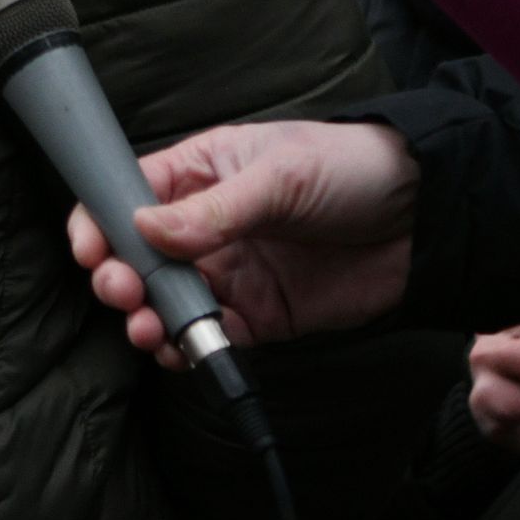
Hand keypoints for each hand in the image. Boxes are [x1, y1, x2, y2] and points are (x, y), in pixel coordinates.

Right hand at [65, 121, 420, 361]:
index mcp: (202, 172)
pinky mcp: (262, 315)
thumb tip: (144, 231)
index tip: (92, 251)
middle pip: (139, 257)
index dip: (101, 222)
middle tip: (123, 293)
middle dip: (120, 279)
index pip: (129, 194)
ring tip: (148, 331)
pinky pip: (212, 337)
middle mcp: (208, 225)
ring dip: (149, 319)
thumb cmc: (352, 168)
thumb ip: (213, 211)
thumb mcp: (280, 176)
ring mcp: (233, 272)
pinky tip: (182, 350)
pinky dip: (190, 348)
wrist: (427, 219)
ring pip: (169, 303)